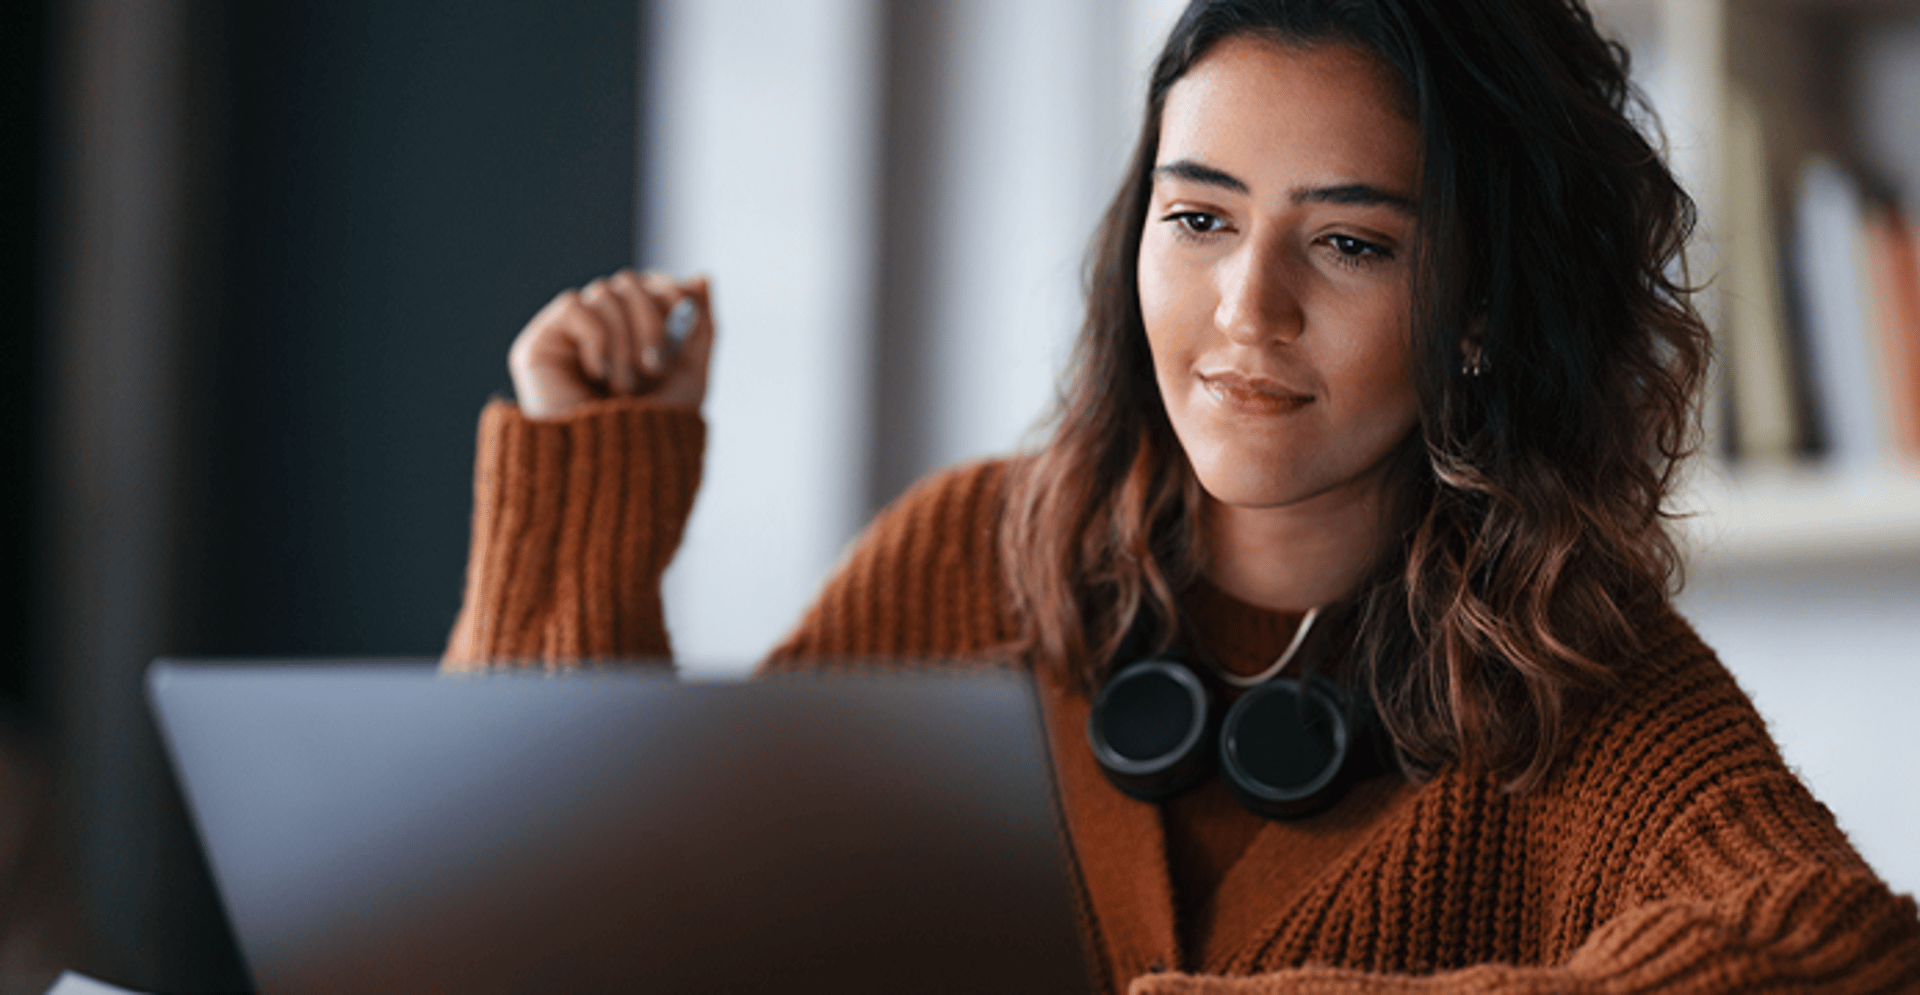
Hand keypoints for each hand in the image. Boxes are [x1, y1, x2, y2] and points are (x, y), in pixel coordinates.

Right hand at [506, 270, 714, 419]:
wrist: (611, 469)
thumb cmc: (650, 434)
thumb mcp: (690, 378)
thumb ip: (700, 328)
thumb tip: (703, 278)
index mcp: (631, 337)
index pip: (648, 284)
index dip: (669, 289)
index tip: (686, 312)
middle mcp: (599, 331)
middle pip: (628, 282)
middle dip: (651, 322)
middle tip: (654, 369)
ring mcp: (568, 336)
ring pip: (604, 293)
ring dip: (625, 342)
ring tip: (623, 387)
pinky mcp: (540, 344)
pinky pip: (574, 306)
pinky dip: (596, 339)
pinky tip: (595, 375)